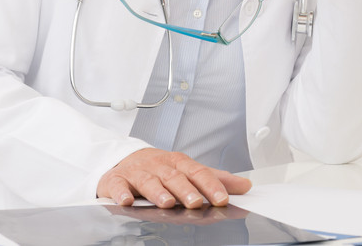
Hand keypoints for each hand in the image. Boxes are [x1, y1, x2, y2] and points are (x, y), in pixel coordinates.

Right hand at [97, 148, 251, 208]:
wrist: (123, 159)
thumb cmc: (159, 167)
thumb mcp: (187, 170)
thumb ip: (215, 178)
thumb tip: (245, 185)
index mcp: (178, 163)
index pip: (197, 172)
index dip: (210, 185)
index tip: (222, 198)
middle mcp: (159, 165)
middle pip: (174, 177)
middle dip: (186, 190)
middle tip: (197, 202)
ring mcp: (137, 172)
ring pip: (149, 181)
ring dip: (158, 192)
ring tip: (167, 203)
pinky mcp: (116, 180)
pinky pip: (117, 186)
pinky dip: (121, 193)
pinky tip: (127, 201)